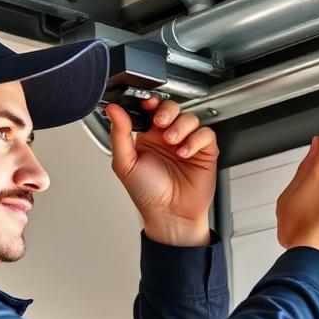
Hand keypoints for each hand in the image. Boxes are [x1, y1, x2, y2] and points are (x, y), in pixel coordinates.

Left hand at [104, 96, 218, 245]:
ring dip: (181, 126)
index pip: (151, 110)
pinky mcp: (204, 152)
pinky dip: (196, 139)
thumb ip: (119, 134)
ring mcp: (187, 144)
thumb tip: (113, 110)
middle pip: (173, 108)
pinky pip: (206, 134)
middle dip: (167, 111)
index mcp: (148, 137)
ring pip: (190, 118)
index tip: (147, 104)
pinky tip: (185, 152)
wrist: (168, 215)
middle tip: (160, 123)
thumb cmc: (147, 194)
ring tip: (172, 142)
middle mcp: (168, 138)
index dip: (150, 103)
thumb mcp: (125, 164)